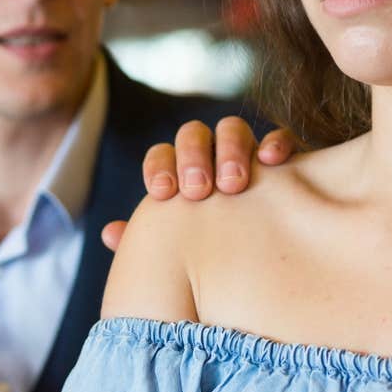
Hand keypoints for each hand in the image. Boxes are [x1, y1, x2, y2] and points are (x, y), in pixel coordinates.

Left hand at [101, 117, 296, 250]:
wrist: (269, 262)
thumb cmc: (213, 255)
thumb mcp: (180, 250)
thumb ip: (147, 240)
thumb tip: (110, 233)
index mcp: (180, 174)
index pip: (161, 155)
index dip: (158, 168)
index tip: (162, 193)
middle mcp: (210, 156)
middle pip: (193, 135)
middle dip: (192, 157)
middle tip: (198, 190)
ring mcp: (246, 153)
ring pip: (232, 129)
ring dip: (230, 149)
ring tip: (232, 184)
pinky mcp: (281, 158)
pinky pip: (278, 137)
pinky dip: (274, 142)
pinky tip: (270, 161)